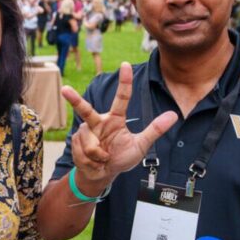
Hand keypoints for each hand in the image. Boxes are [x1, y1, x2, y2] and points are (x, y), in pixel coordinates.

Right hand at [61, 62, 176, 192]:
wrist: (102, 175)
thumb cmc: (121, 158)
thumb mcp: (141, 146)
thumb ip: (155, 130)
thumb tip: (174, 115)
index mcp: (115, 119)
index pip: (121, 98)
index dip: (124, 81)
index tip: (125, 64)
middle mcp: (98, 122)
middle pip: (85, 109)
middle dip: (73, 99)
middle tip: (65, 89)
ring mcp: (85, 132)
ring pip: (91, 144)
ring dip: (99, 157)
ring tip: (103, 159)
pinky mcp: (76, 142)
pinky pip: (84, 152)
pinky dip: (92, 162)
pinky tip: (93, 162)